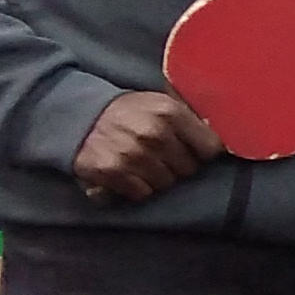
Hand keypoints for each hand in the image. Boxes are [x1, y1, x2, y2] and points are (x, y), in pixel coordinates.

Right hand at [72, 87, 222, 202]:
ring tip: (144, 164)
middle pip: (189, 169)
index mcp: (170, 112)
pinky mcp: (112, 172)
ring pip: (166, 184)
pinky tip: (129, 174)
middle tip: (163, 157)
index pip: (210, 148)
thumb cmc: (127, 110)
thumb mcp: (160, 100)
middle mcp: (154, 133)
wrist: (77, 115)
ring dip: (158, 178)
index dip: (204, 154)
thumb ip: (189, 115)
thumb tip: (218, 135)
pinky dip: (138, 188)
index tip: (195, 153)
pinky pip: (142, 193)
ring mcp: (133, 154)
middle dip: (179, 166)